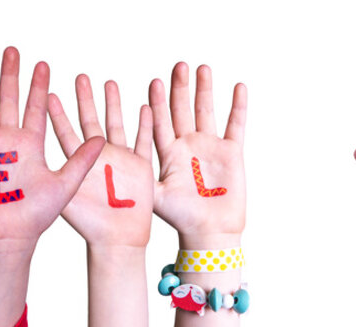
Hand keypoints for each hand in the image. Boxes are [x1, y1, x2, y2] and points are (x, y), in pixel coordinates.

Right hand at [0, 47, 103, 245]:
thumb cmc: (36, 216)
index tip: (43, 64)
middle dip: (10, 75)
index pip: (36, 107)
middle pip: (8, 99)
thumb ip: (82, 160)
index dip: (39, 86)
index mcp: (31, 144)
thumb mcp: (66, 184)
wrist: (8, 237)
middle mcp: (8, 141)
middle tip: (13, 51)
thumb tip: (102, 138)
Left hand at [49, 75, 153, 246]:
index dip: (58, 113)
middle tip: (80, 78)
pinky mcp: (141, 167)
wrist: (118, 240)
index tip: (47, 92)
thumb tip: (31, 160)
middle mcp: (99, 158)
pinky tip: (146, 105)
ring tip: (109, 83)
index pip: (65, 132)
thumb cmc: (91, 225)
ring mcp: (120, 160)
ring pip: (116, 124)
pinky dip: (145, 124)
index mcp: (79, 164)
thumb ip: (55, 176)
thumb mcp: (67, 197)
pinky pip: (144, 140)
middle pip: (91, 122)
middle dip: (85, 99)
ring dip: (113, 104)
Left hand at [150, 63, 246, 248]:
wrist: (210, 232)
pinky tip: (238, 87)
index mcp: (168, 153)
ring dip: (204, 90)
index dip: (158, 101)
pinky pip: (235, 125)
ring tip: (202, 68)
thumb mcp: (154, 196)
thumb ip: (141, 176)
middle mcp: (187, 145)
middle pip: (182, 109)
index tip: (155, 81)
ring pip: (206, 111)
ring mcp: (210, 146)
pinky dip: (237, 107)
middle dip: (180, 88)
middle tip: (179, 65)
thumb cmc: (181, 218)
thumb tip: (117, 163)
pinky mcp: (231, 153)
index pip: (160, 120)